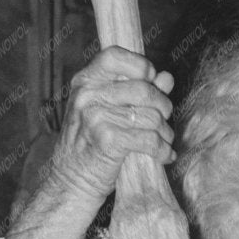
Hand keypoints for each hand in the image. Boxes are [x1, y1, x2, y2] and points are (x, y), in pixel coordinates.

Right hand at [50, 46, 174, 203]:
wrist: (72, 182)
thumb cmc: (91, 145)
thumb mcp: (106, 111)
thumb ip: (135, 91)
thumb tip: (167, 78)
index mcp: (85, 81)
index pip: (115, 56)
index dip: (140, 66)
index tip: (151, 81)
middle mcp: (87, 95)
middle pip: (142, 88)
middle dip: (163, 105)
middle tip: (165, 119)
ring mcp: (96, 117)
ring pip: (150, 116)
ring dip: (165, 131)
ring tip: (165, 140)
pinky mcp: (107, 140)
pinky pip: (149, 139)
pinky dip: (162, 149)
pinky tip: (165, 155)